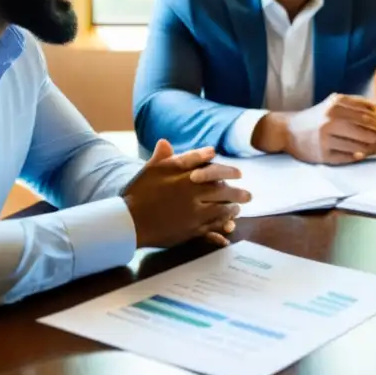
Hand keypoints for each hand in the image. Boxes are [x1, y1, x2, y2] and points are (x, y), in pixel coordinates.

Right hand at [123, 140, 250, 248]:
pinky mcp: (189, 232)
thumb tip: (165, 141)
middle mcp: (192, 195)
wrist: (127, 221)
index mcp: (185, 178)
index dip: (228, 170)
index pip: (213, 170)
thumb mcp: (150, 171)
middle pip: (222, 191)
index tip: (240, 172)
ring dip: (231, 211)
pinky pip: (210, 231)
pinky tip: (227, 232)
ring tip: (237, 210)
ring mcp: (192, 215)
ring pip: (220, 212)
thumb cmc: (139, 193)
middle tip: (249, 196)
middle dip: (237, 193)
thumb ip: (163, 158)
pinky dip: (220, 231)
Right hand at [255, 94, 375, 163]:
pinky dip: (355, 156)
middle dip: (373, 135)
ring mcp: (326, 139)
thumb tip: (375, 109)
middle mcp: (330, 121)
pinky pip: (345, 157)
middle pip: (362, 131)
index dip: (375, 121)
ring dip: (366, 147)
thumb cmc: (314, 117)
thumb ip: (351, 104)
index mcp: (334, 106)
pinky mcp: (322, 155)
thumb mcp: (331, 104)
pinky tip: (358, 154)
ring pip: (355, 146)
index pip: (363, 114)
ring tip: (370, 146)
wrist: (288, 131)